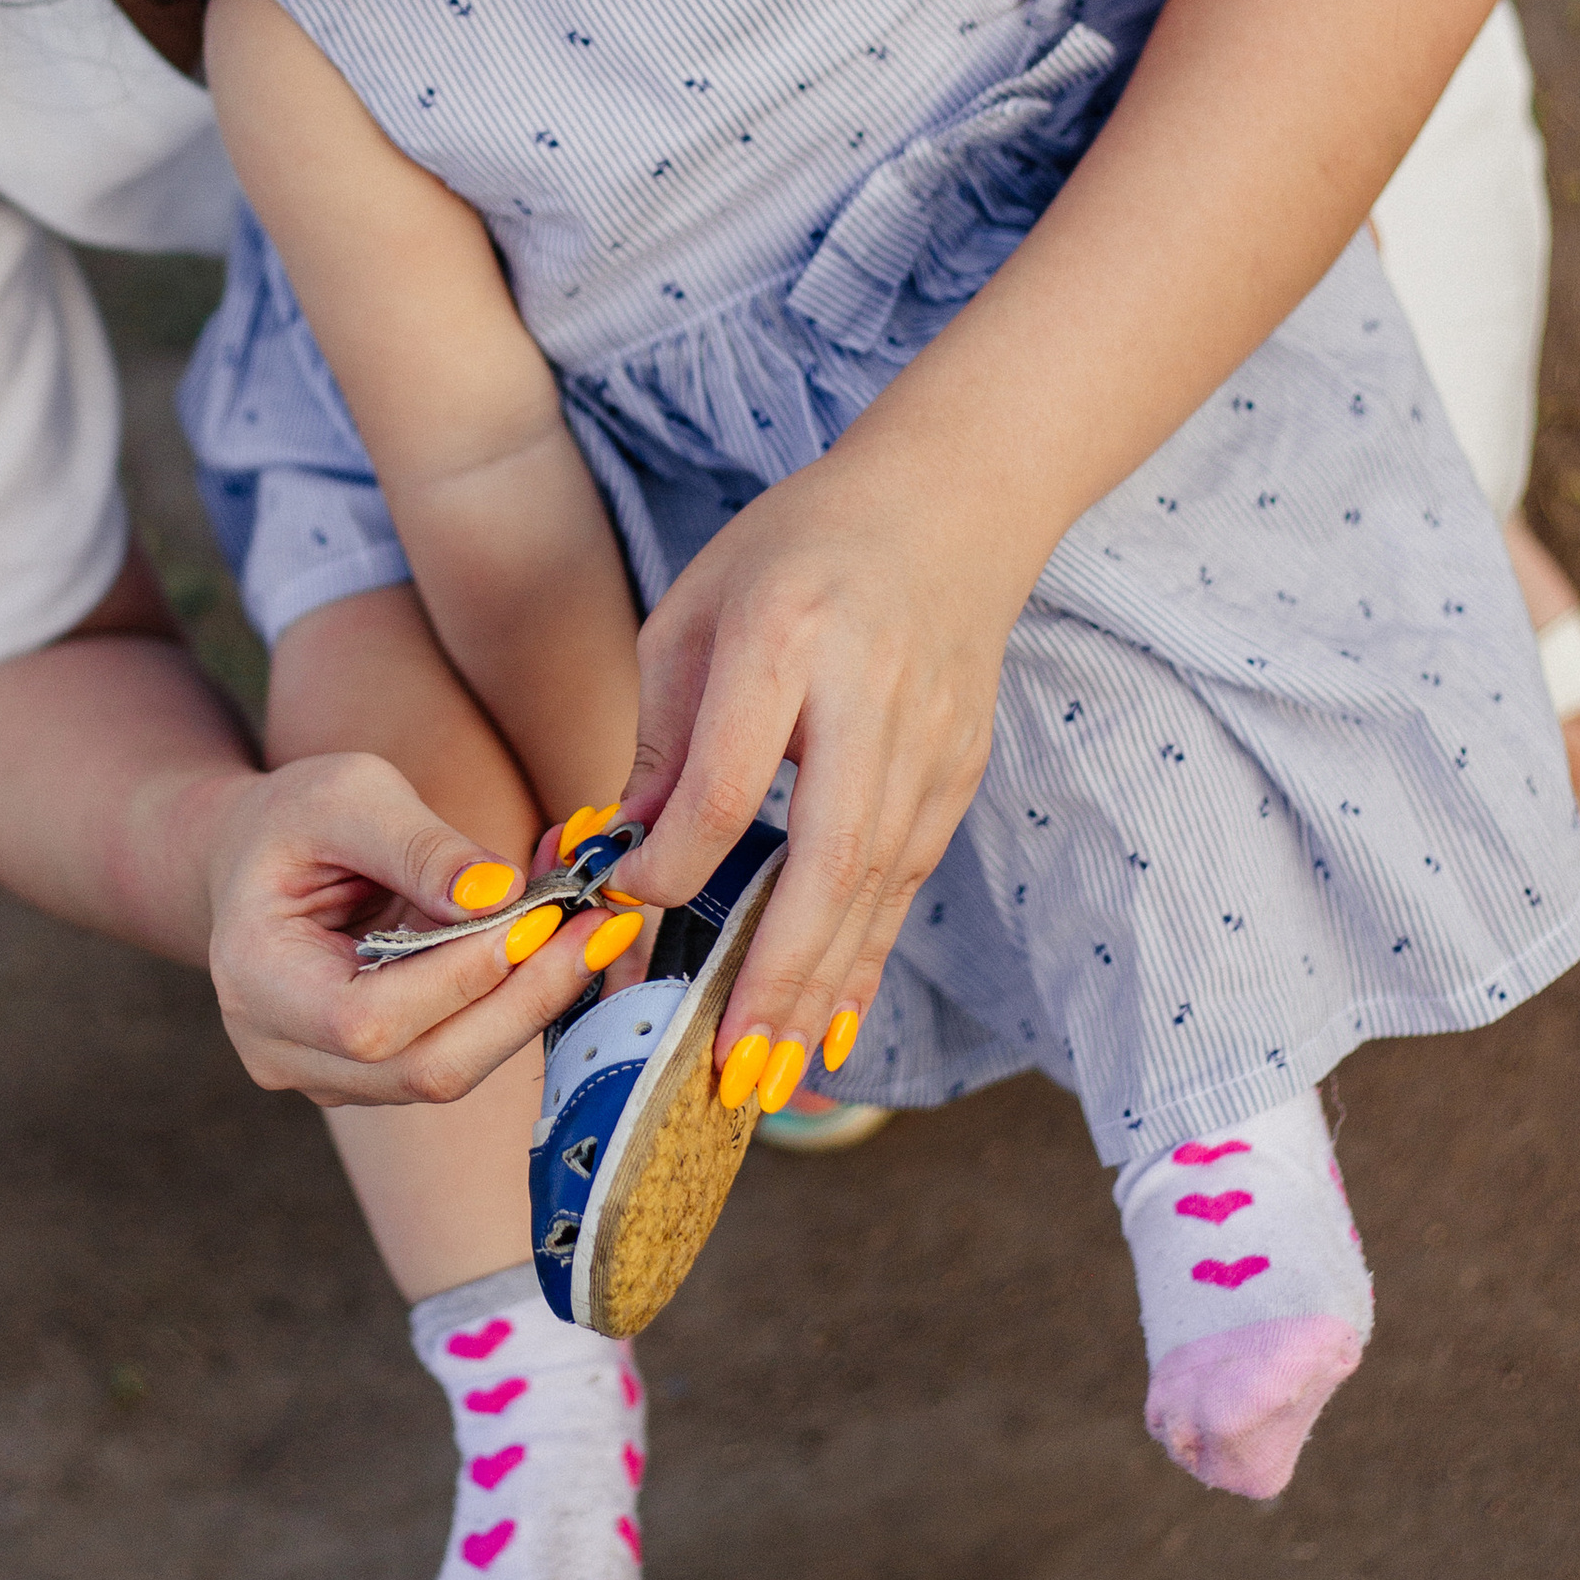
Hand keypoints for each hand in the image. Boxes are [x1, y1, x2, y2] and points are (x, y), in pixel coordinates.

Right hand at [204, 752, 604, 1104]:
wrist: (255, 858)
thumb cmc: (293, 819)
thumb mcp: (346, 795)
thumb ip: (419, 845)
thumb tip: (501, 896)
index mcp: (255, 981)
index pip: (368, 1021)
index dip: (462, 978)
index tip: (541, 913)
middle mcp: (282, 1052)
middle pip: (423, 1069)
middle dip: (522, 1001)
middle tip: (599, 930)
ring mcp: (330, 1077)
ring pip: (451, 1072)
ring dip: (531, 1004)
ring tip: (589, 930)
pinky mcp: (376, 1075)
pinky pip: (458, 1055)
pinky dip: (514, 1004)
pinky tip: (553, 948)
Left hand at [608, 416, 1041, 1103]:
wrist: (952, 502)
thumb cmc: (796, 548)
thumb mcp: (697, 611)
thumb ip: (663, 737)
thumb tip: (621, 857)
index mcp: (786, 638)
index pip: (731, 781)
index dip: (676, 859)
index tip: (625, 902)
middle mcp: (871, 700)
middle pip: (827, 862)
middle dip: (775, 976)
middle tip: (726, 1071)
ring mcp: (931, 744)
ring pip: (875, 892)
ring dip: (822, 992)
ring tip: (767, 1077)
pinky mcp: (958, 774)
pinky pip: (904, 886)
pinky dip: (865, 961)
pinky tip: (829, 1025)